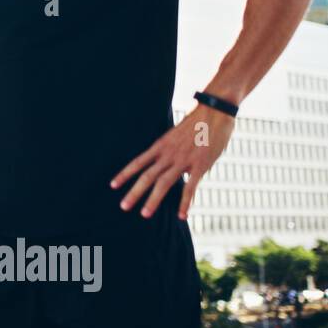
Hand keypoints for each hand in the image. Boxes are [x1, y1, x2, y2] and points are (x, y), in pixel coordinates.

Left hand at [109, 103, 234, 218]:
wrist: (215, 111)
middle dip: (134, 192)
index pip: (138, 162)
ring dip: (153, 200)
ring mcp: (184, 161)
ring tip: (144, 214)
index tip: (112, 185)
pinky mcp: (200, 166)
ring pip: (164, 183)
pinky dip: (184, 203)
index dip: (124, 174)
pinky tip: (181, 215)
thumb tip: (164, 161)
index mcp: (161, 145)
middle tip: (123, 207)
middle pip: (147, 176)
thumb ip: (168, 149)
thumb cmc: (196, 123)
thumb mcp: (175, 134)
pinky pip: (190, 187)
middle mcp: (168, 154)